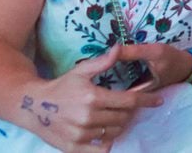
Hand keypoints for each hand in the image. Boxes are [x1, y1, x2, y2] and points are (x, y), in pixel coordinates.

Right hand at [21, 47, 164, 150]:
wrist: (32, 106)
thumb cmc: (61, 86)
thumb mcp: (81, 71)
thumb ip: (103, 62)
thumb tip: (119, 48)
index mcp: (93, 97)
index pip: (129, 101)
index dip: (147, 101)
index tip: (158, 101)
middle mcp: (88, 118)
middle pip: (124, 118)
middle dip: (130, 112)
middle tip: (126, 106)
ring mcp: (81, 135)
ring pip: (114, 132)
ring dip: (119, 125)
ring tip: (114, 116)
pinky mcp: (73, 147)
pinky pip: (100, 149)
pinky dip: (107, 141)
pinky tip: (105, 132)